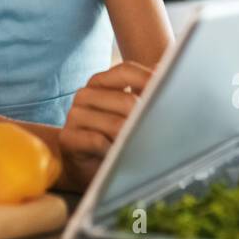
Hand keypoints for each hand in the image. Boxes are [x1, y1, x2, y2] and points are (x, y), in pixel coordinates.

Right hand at [58, 61, 153, 191]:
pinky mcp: (68, 138)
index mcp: (100, 83)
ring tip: (140, 148)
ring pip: (115, 124)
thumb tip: (163, 71)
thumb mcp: (131, 113)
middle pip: (127, 100)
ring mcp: (74, 115)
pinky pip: (98, 141)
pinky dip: (113, 151)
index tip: (170, 91)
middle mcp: (85, 95)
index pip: (126, 71)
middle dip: (146, 119)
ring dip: (132, 140)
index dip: (149, 80)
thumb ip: (147, 91)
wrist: (85, 167)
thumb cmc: (112, 138)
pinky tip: (116, 156)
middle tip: (160, 132)